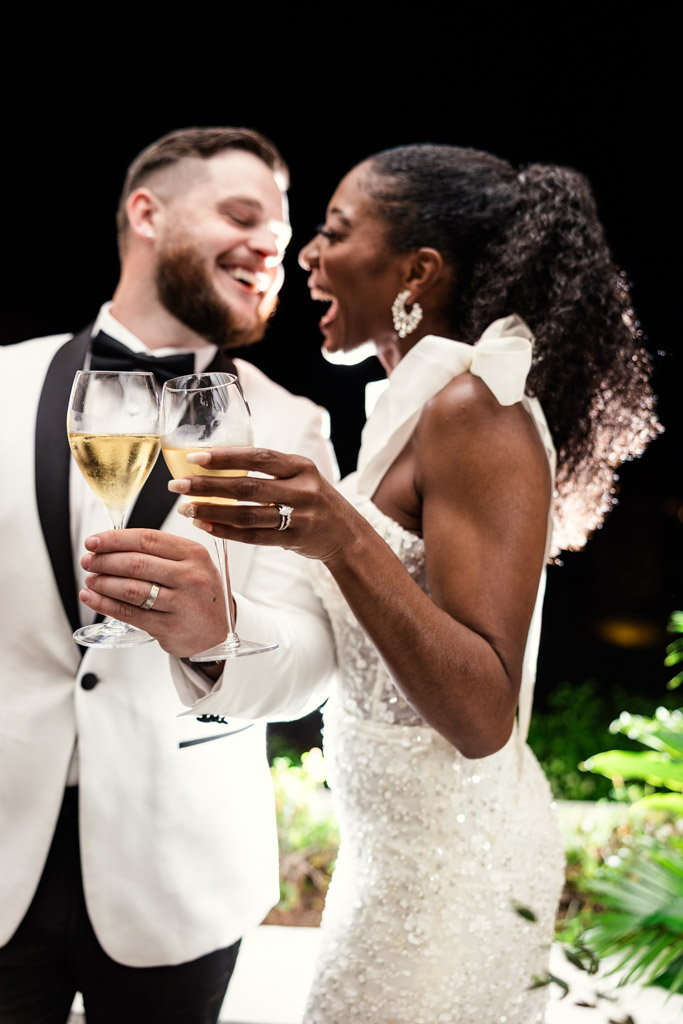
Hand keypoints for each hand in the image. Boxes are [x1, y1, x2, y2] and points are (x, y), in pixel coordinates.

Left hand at [79, 529, 227, 657]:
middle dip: (104, 561)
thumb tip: (113, 545)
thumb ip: (160, 553)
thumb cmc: (198, 594)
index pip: (147, 539)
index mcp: (194, 554)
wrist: (217, 632)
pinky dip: (105, 604)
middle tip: (89, 561)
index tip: (94, 541)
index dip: (115, 539)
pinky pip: (130, 613)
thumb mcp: (192, 564)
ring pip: (131, 589)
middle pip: (136, 563)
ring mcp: (181, 603)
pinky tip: (93, 598)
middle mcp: (190, 576)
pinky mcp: (169, 627)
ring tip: (90, 580)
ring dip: (103, 583)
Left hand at [167, 447, 360, 564]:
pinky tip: (204, 525)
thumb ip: (269, 470)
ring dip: (212, 511)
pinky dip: (226, 531)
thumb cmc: (314, 500)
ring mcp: (300, 517)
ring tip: (185, 509)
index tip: (194, 457)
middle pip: (248, 487)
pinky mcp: (295, 540)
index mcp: (301, 466)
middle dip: (208, 486)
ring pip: (247, 514)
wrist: (347, 534)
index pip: (258, 457)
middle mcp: (303, 490)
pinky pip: (254, 537)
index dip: (225, 457)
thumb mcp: (301, 476)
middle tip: (178, 485)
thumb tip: (219, 462)